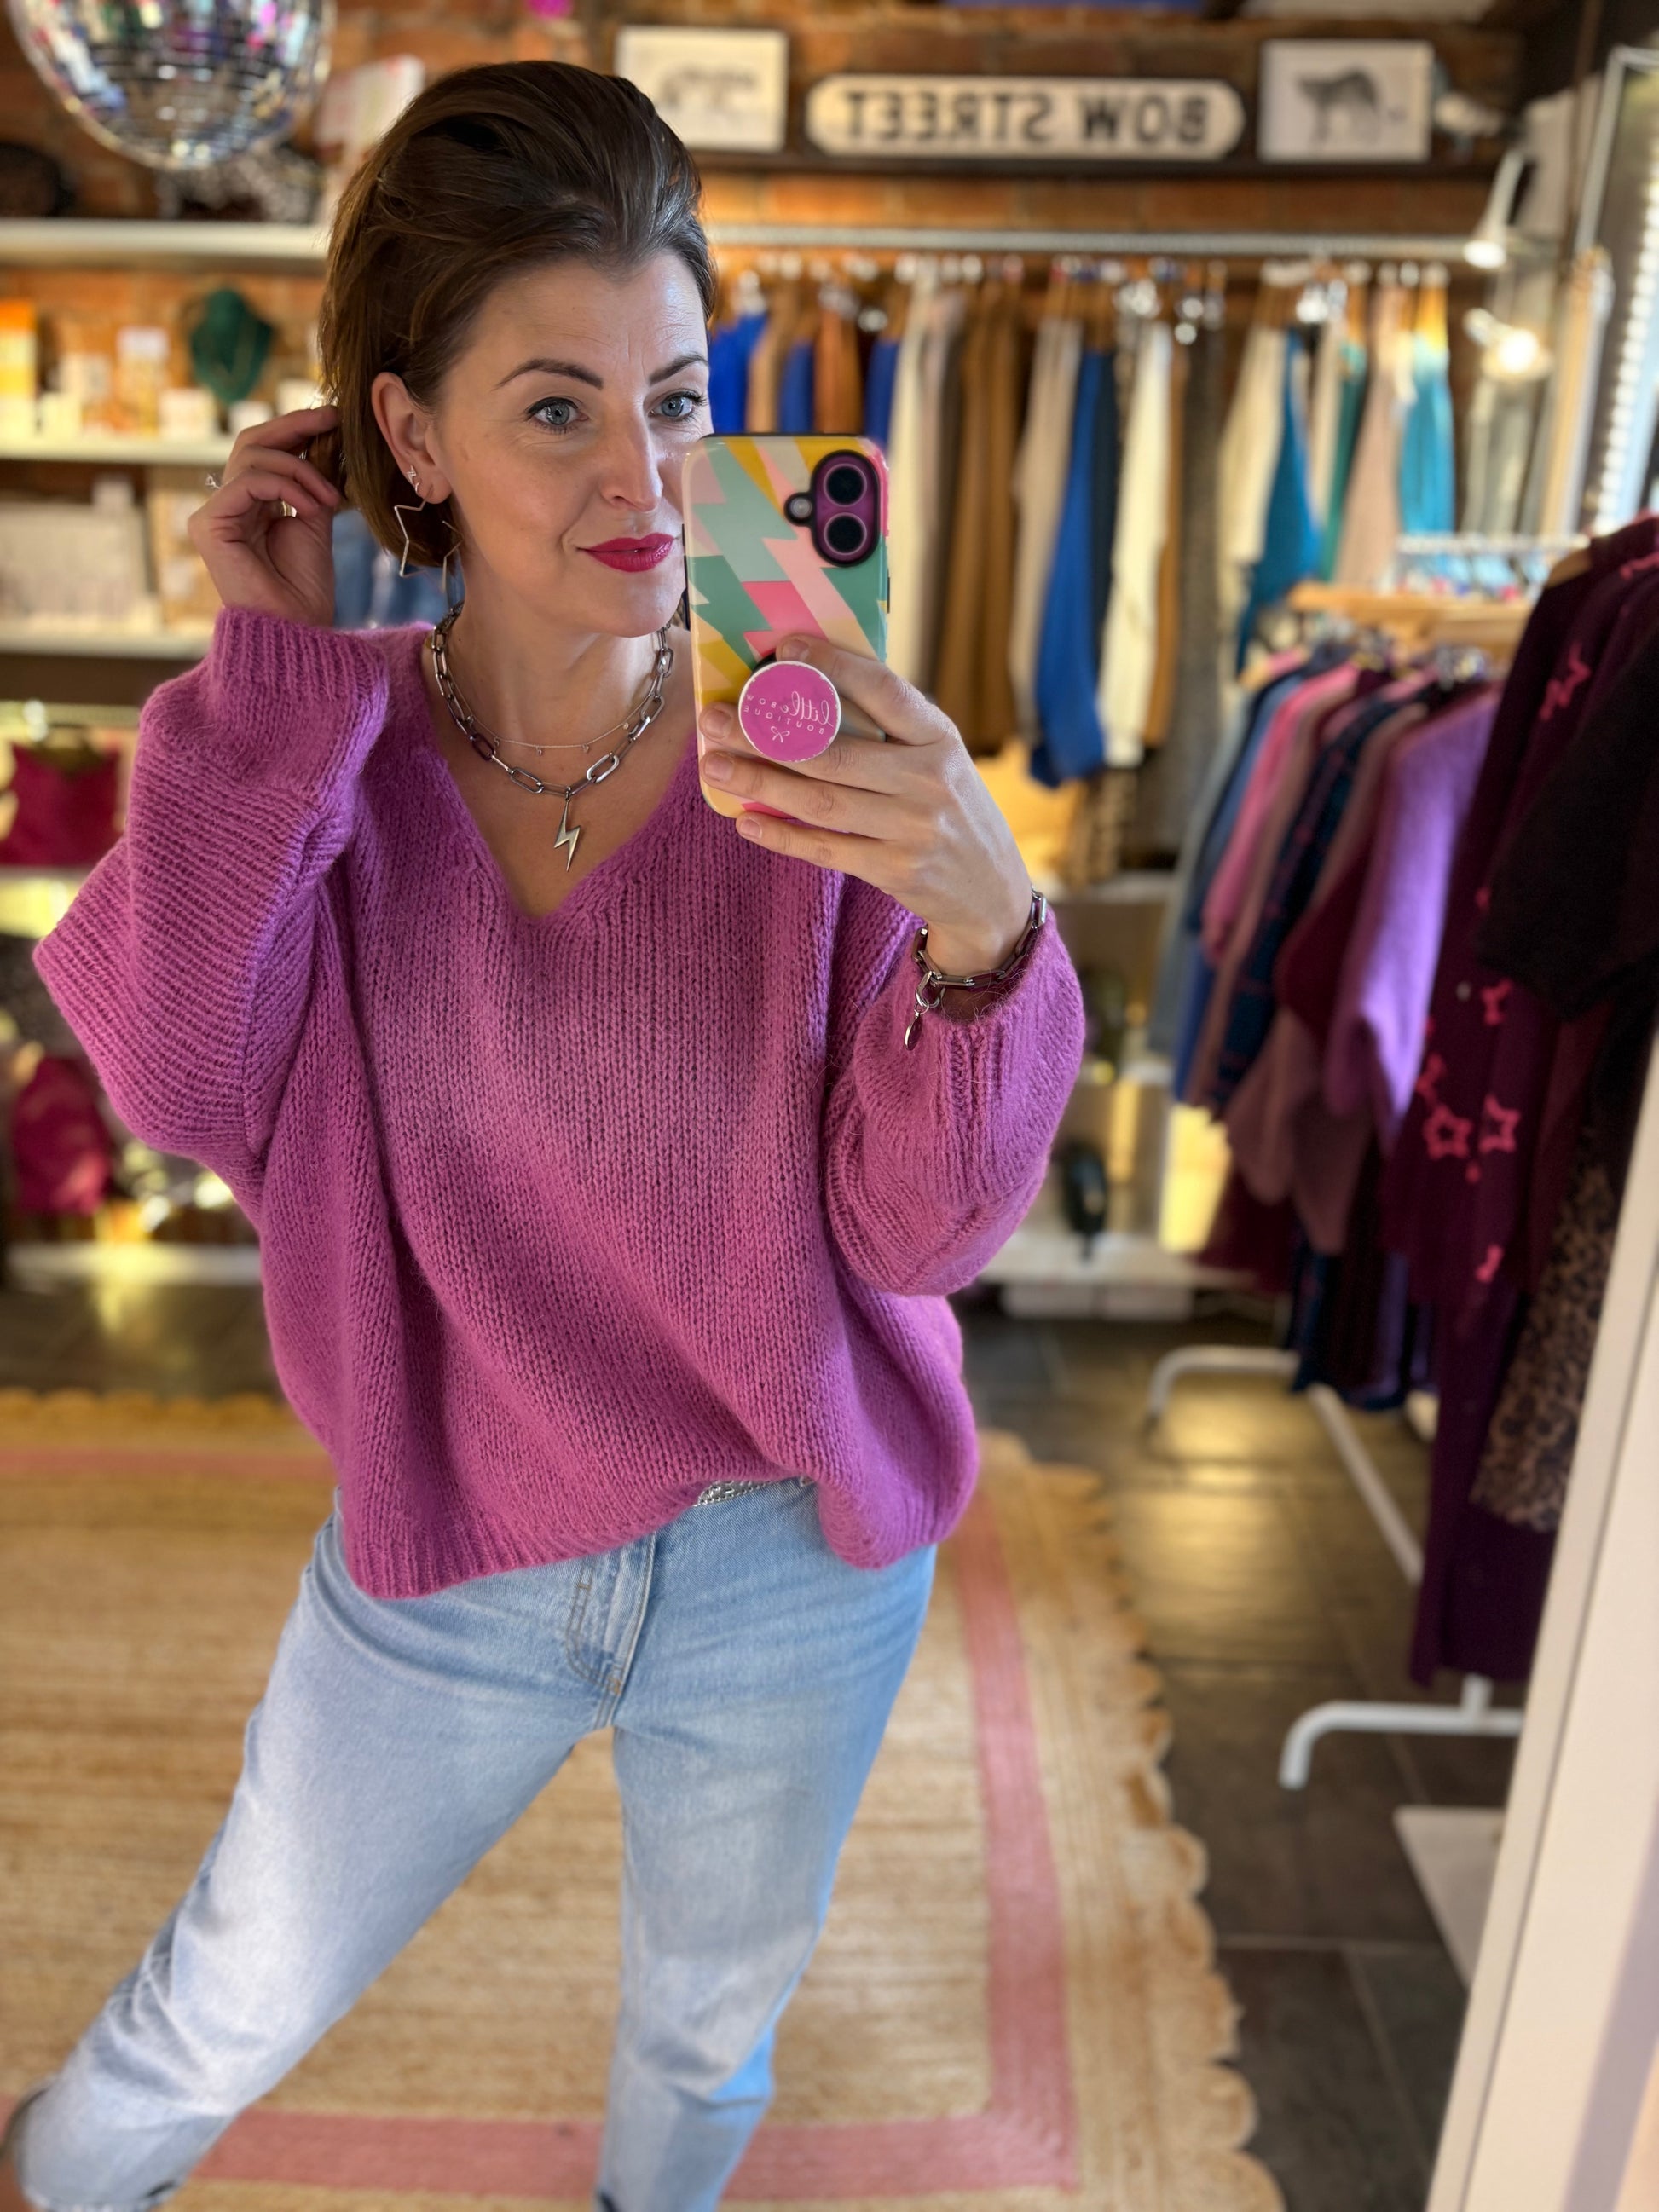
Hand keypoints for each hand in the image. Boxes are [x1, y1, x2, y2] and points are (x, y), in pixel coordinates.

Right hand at [187, 405, 342, 627]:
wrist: (296, 631)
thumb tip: (324, 436)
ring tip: (328, 499)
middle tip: (332, 419)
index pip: (264, 450)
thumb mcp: (315, 521)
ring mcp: (214, 515)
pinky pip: (248, 482)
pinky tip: (310, 509)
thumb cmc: (305, 589)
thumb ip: (311, 482)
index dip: (295, 428)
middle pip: (251, 442)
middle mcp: (227, 506)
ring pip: (253, 457)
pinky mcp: (209, 525)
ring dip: (301, 470)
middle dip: (294, 426)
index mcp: (251, 505)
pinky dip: (286, 488)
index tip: (333, 417)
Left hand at [698, 634, 1032, 972]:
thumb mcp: (939, 760)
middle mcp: (929, 780)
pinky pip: (825, 848)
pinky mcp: (896, 870)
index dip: (831, 665)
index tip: (782, 647)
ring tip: (715, 766)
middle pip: (832, 751)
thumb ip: (891, 732)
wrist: (992, 892)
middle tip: (714, 719)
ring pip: (820, 801)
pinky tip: (746, 820)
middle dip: (763, 733)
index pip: (882, 690)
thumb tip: (806, 692)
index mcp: (940, 739)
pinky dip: (782, 834)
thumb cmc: (949, 812)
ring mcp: (914, 828)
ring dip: (759, 782)